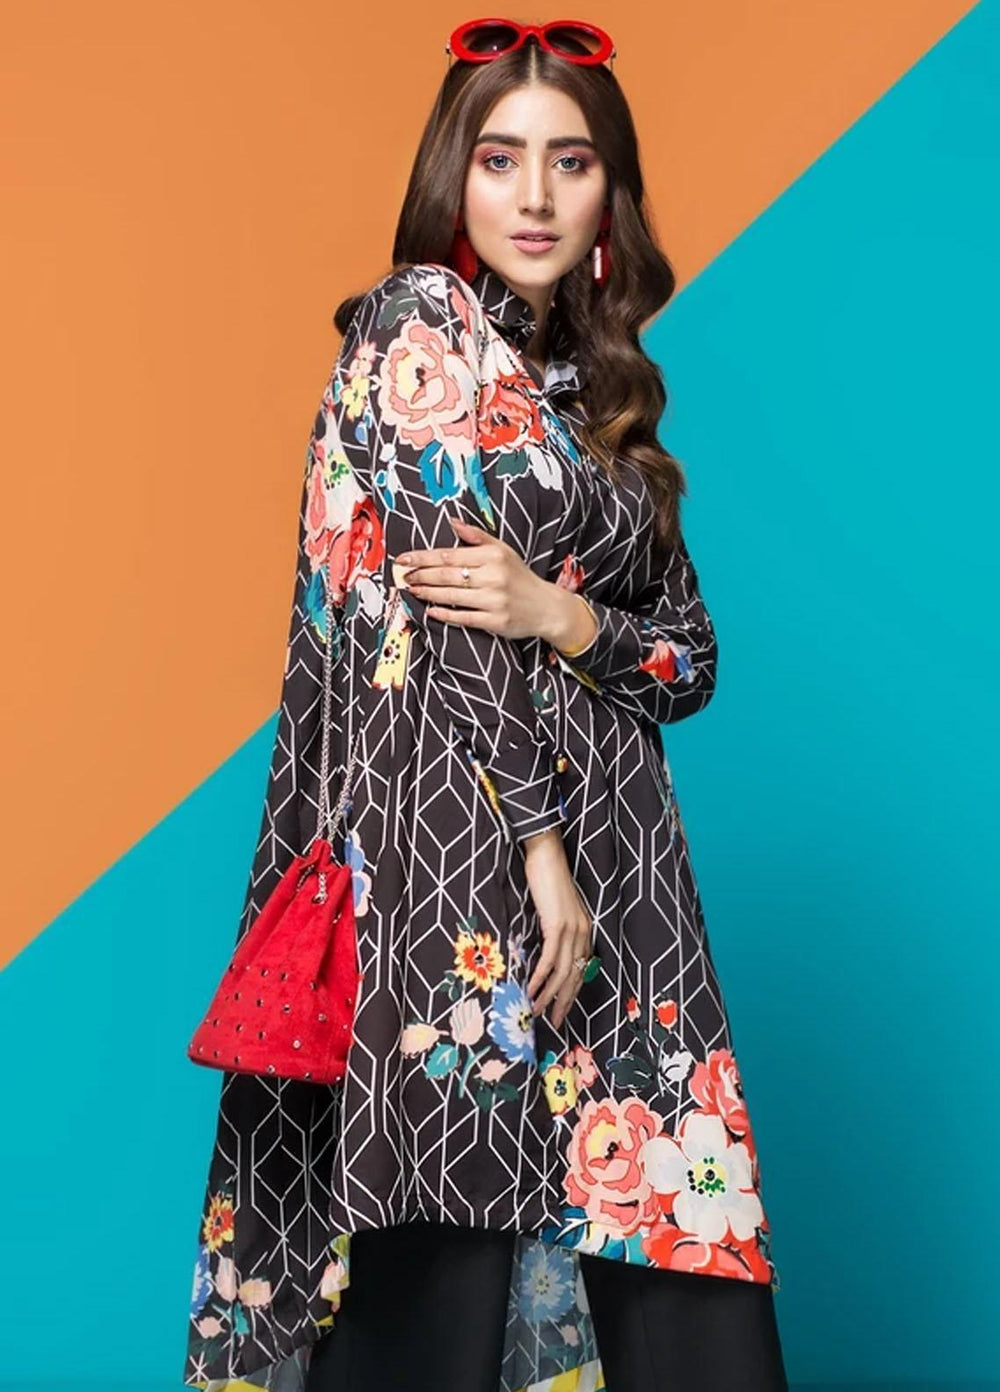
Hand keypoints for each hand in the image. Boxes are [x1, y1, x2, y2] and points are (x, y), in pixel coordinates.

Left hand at [392, 518, 557, 640]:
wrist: (546, 607)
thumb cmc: (520, 577)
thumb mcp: (503, 550)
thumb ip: (477, 536)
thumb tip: (452, 521)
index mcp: (493, 556)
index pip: (449, 555)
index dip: (423, 557)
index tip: (404, 558)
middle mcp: (493, 577)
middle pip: (447, 575)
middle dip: (421, 575)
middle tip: (403, 575)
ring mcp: (494, 600)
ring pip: (452, 596)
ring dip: (427, 593)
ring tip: (412, 589)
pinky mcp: (495, 621)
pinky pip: (464, 617)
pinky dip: (445, 614)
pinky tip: (431, 610)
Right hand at [522, 831, 593, 1030]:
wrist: (546, 856)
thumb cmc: (547, 880)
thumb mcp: (556, 910)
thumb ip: (556, 930)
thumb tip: (545, 952)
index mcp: (585, 930)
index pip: (581, 970)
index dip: (572, 993)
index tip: (562, 1010)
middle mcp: (583, 933)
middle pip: (575, 976)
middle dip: (564, 1002)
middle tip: (555, 1022)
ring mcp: (572, 930)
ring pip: (563, 972)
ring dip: (549, 995)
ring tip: (537, 1012)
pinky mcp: (558, 926)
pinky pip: (549, 960)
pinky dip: (540, 978)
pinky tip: (531, 990)